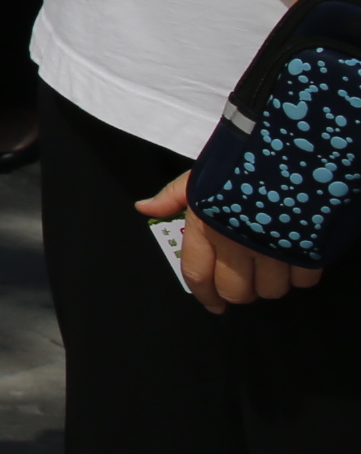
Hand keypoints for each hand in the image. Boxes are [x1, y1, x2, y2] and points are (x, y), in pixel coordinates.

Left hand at [142, 172, 326, 312]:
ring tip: (271, 266)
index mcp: (207, 226)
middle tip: (244, 280)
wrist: (294, 149)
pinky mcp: (307, 250)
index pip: (197, 274)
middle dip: (238, 292)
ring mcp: (273, 249)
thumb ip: (173, 196)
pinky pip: (304, 281)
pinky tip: (296, 258)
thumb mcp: (202, 174)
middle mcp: (237, 243)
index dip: (204, 295)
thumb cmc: (243, 161)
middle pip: (235, 291)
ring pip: (270, 291)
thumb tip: (144, 208)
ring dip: (270, 284)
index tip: (212, 304)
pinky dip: (300, 276)